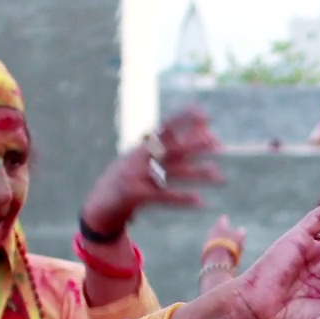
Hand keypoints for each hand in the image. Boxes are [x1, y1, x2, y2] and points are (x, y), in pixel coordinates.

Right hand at [81, 107, 222, 236]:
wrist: (99, 204)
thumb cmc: (129, 179)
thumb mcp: (144, 161)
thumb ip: (169, 149)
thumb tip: (200, 136)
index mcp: (141, 146)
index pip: (164, 128)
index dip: (183, 119)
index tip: (204, 114)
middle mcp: (138, 157)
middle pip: (171, 149)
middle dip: (195, 146)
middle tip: (218, 146)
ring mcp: (135, 175)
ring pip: (172, 173)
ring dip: (197, 174)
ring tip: (220, 177)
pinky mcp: (134, 195)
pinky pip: (163, 196)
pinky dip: (182, 199)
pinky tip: (200, 202)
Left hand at [204, 215, 245, 263]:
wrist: (218, 258)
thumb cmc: (231, 244)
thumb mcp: (240, 236)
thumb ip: (241, 231)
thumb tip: (241, 230)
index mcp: (220, 224)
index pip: (223, 218)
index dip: (226, 219)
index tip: (227, 219)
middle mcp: (212, 230)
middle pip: (218, 228)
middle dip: (222, 231)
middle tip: (229, 235)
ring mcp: (208, 239)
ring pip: (215, 238)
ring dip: (220, 240)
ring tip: (227, 246)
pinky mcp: (205, 248)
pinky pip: (213, 246)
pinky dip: (217, 248)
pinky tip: (222, 253)